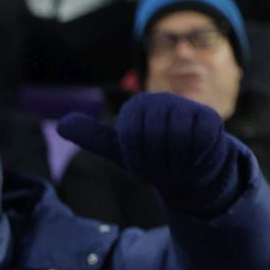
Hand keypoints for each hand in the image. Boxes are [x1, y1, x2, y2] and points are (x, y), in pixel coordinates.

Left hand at [57, 92, 243, 218]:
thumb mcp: (117, 149)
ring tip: (175, 163)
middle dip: (155, 160)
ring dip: (174, 161)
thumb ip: (92, 136)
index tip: (139, 164)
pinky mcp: (209, 117)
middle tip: (160, 167)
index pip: (130, 133)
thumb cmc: (150, 158)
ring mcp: (186, 106)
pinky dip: (193, 157)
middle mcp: (161, 100)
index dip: (136, 156)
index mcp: (136, 107)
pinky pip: (198, 140)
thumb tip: (61, 125)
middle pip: (154, 135)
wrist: (185, 168)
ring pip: (176, 138)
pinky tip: (193, 158)